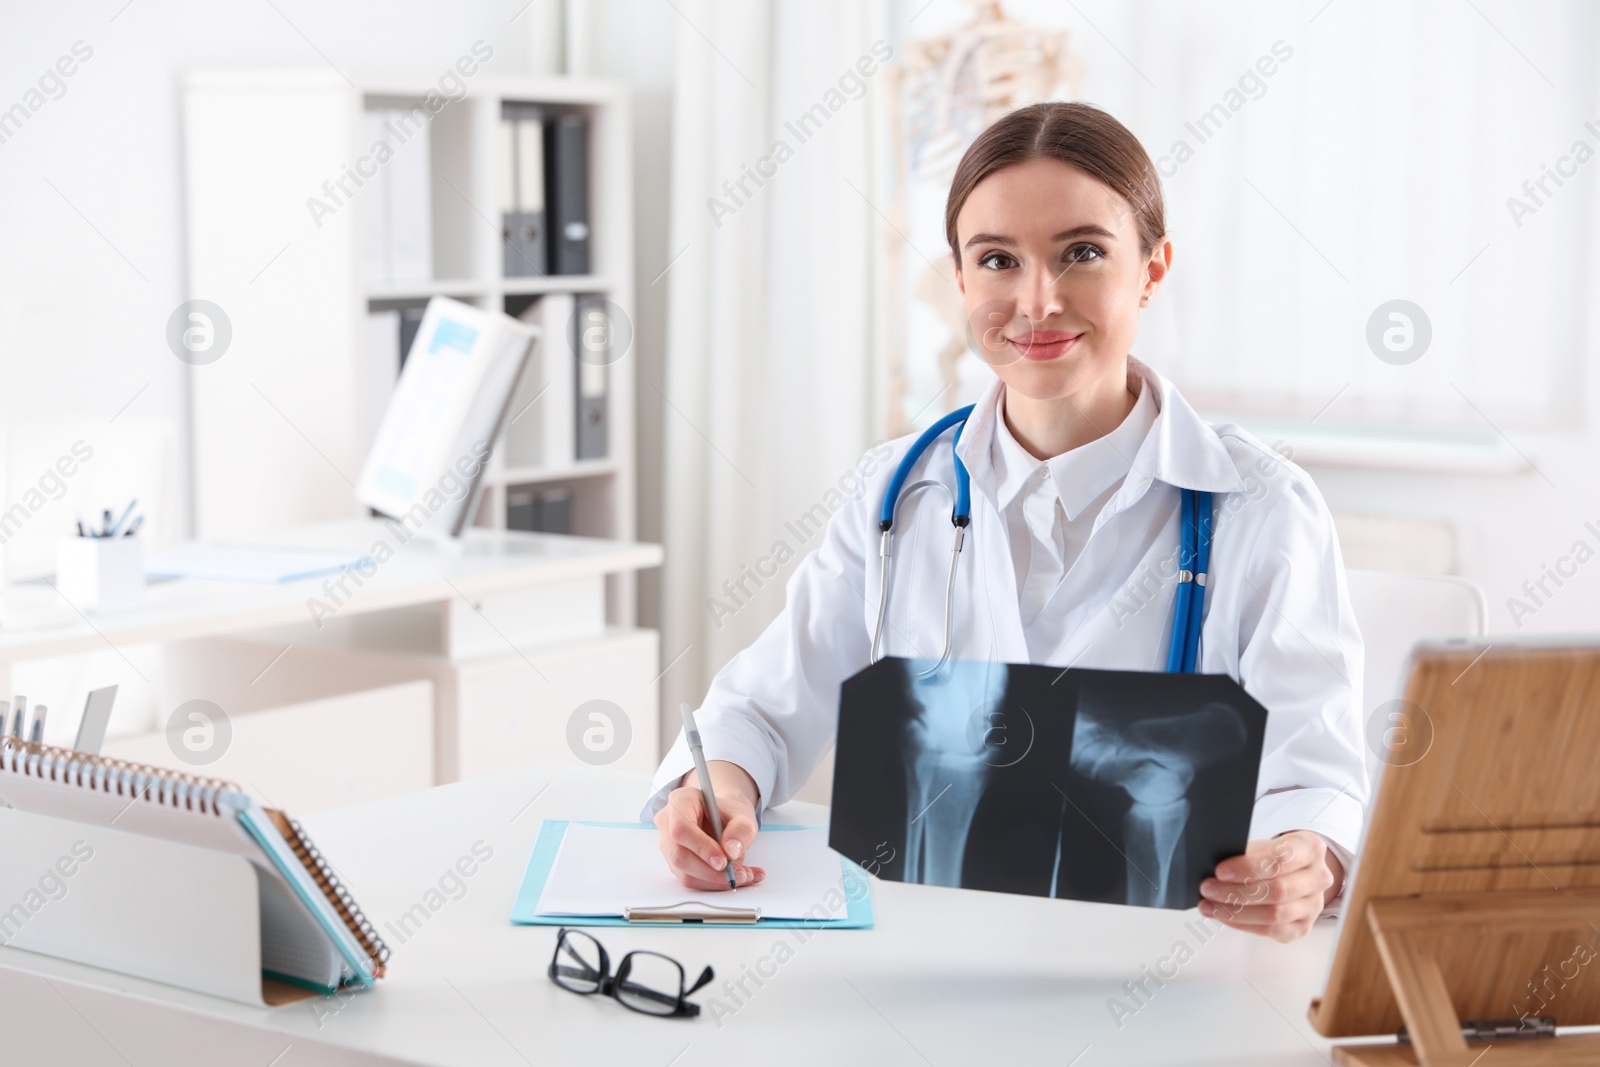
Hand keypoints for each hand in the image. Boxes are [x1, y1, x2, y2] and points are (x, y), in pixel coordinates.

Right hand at [654, 760, 764, 890]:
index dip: (701, 847)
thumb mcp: (743, 815)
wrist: (724, 819)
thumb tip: (731, 851)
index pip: (681, 828)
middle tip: (739, 874)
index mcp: (681, 801)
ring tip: (744, 876)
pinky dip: (715, 884)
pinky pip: (692, 880)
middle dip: (711, 872)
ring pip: (685, 873)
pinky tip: (737, 878)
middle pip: (680, 855)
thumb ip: (741, 830)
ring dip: (716, 881)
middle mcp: (668, 823)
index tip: (724, 861)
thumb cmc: (729, 813)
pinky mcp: (675, 864)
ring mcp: (668, 846)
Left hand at [1196, 831, 1344, 942]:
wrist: (1293, 870)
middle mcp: (1319, 877)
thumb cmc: (1272, 855)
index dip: (1248, 867)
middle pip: (1278, 890)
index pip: (1280, 859)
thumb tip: (1211, 869)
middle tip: (1207, 889)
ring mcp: (1314, 905)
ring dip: (1236, 912)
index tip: (1220, 871)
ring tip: (1209, 905)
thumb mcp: (1261, 845)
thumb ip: (1244, 854)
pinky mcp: (1304, 927)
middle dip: (1236, 892)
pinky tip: (1224, 917)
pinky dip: (1244, 925)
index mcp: (1310, 848)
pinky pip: (1273, 931)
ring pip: (1276, 914)